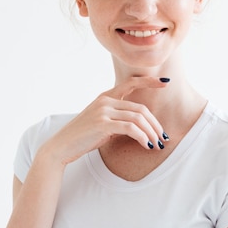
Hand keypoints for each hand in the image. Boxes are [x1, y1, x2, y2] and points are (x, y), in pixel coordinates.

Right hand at [42, 77, 169, 164]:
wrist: (62, 145)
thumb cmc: (83, 136)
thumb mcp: (101, 122)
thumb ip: (117, 118)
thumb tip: (139, 125)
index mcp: (105, 96)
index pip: (131, 83)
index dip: (149, 82)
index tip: (165, 83)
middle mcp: (105, 100)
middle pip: (140, 109)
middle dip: (155, 124)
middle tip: (163, 138)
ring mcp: (103, 111)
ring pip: (138, 119)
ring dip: (151, 133)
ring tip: (157, 144)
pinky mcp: (103, 124)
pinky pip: (131, 129)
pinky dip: (142, 137)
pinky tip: (146, 145)